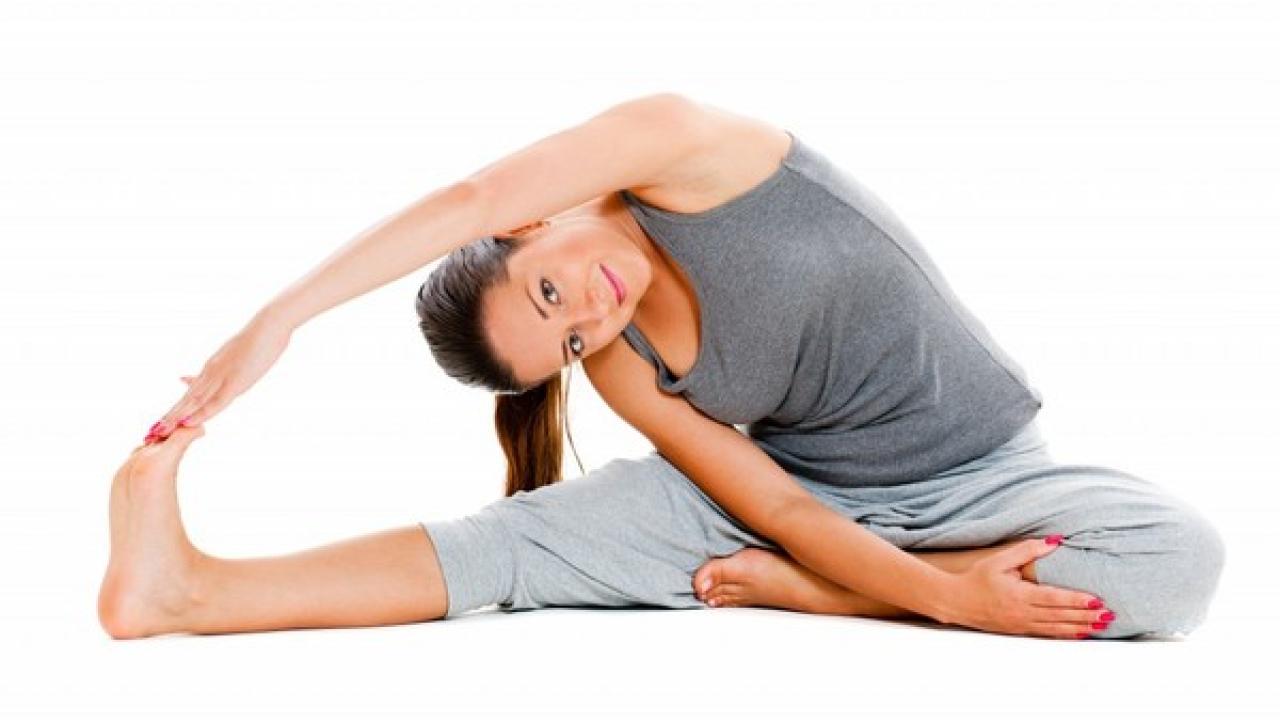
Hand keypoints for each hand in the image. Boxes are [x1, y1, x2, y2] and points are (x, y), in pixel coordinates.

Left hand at [144, 316, 292, 442]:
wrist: (270, 324)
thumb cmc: (258, 339)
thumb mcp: (234, 355)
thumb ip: (218, 368)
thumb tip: (196, 376)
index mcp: (212, 368)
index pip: (190, 393)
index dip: (176, 408)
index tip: (162, 421)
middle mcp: (211, 373)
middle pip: (186, 399)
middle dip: (169, 416)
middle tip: (151, 432)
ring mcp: (222, 377)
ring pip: (195, 402)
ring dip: (177, 417)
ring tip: (160, 431)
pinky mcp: (235, 381)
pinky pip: (216, 401)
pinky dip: (201, 413)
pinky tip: (188, 422)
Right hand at [935, 536, 1110, 639]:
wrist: (956, 601)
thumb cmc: (977, 579)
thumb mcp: (1000, 560)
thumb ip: (1027, 550)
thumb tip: (1053, 542)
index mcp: (1018, 595)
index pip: (1054, 598)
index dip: (1076, 600)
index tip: (1096, 600)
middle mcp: (1022, 613)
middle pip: (1060, 616)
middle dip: (1086, 616)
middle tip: (1109, 615)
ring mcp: (1022, 624)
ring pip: (1057, 628)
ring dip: (1081, 627)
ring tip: (1101, 625)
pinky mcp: (1020, 630)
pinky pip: (1048, 634)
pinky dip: (1067, 633)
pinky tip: (1080, 632)